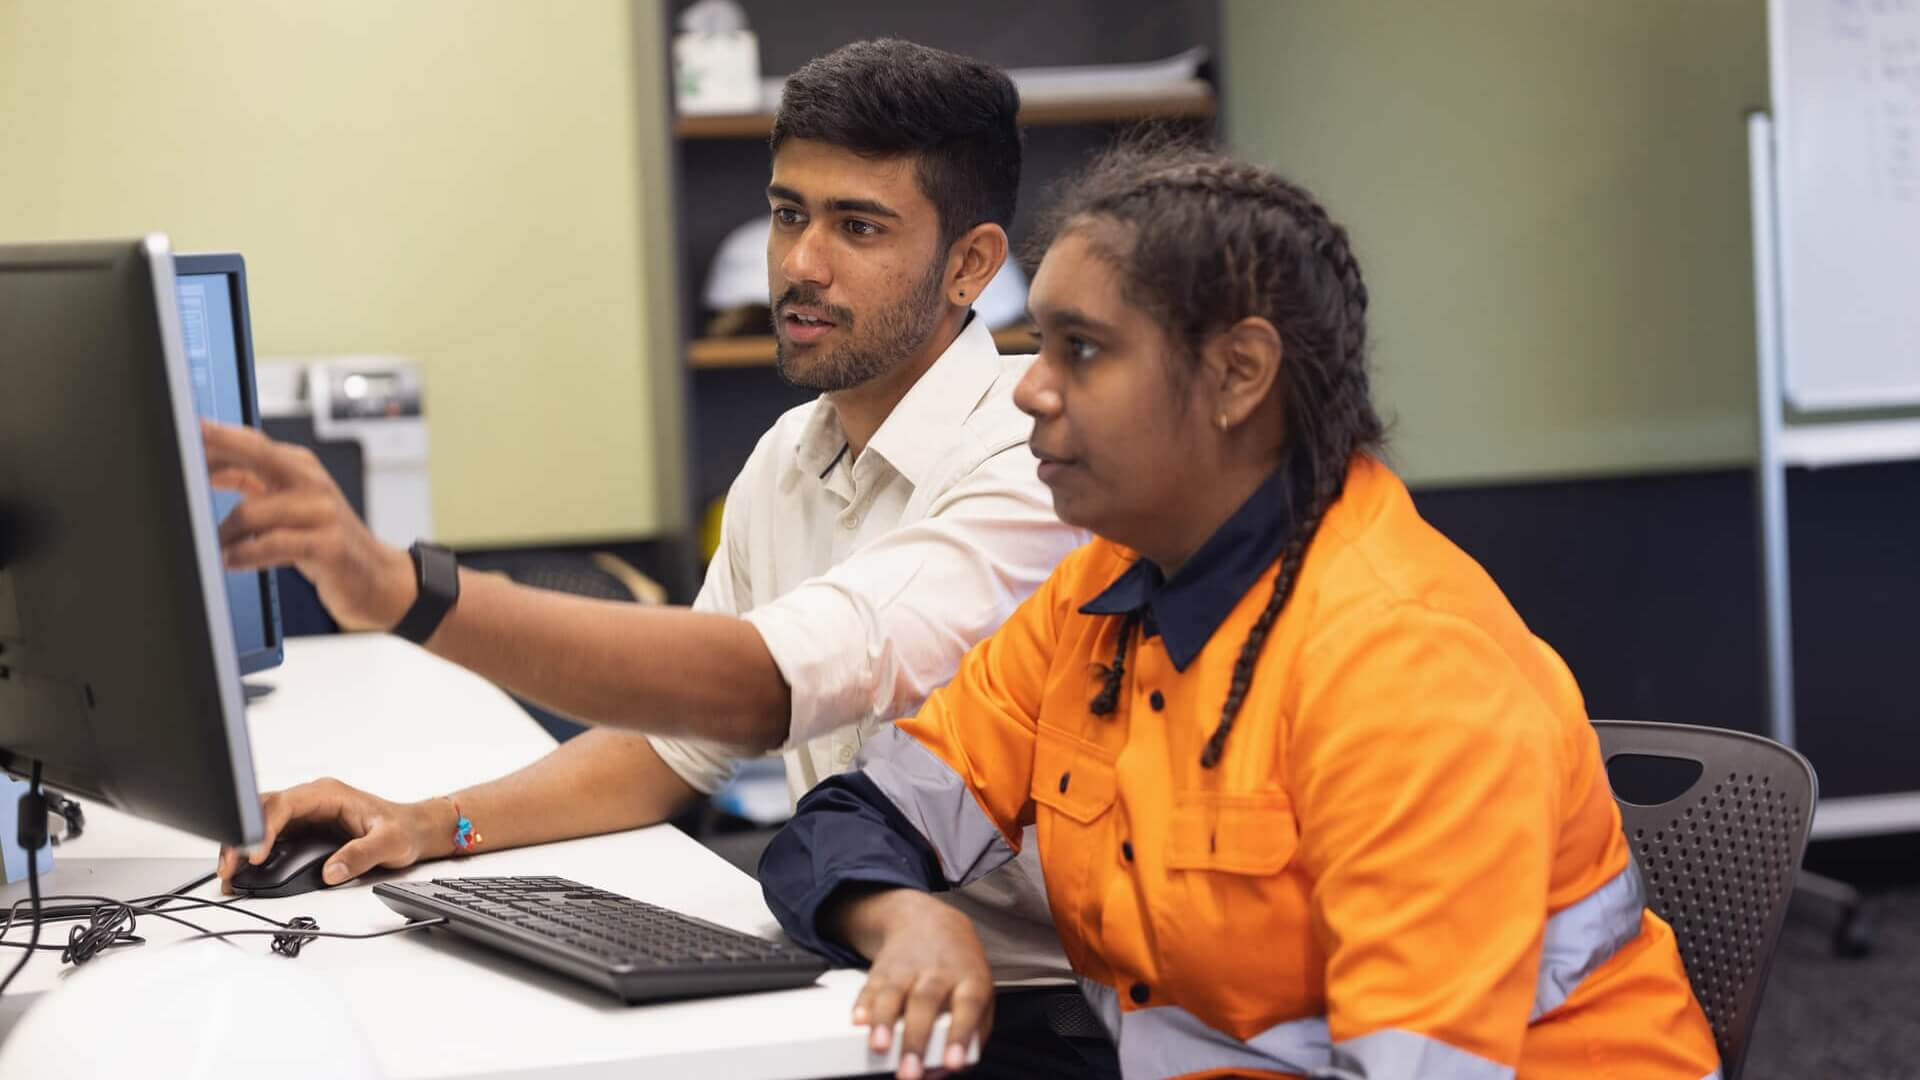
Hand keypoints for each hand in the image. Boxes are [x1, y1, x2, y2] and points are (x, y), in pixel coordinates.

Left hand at [200, 420, 415, 630]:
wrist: (376, 577)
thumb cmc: (325, 540)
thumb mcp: (290, 504)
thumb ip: (252, 483)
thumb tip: (205, 466)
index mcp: (300, 466)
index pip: (250, 442)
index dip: (212, 438)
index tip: (177, 432)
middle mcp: (312, 481)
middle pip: (255, 454)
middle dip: (214, 451)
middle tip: (180, 460)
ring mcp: (322, 512)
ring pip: (252, 512)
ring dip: (223, 535)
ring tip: (214, 550)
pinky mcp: (328, 545)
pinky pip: (271, 546)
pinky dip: (243, 556)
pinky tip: (232, 562)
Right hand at [217, 778, 451, 893]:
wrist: (412, 830)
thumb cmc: (402, 829)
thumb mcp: (390, 842)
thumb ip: (361, 855)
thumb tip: (331, 872)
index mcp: (328, 794)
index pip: (285, 804)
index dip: (265, 827)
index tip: (256, 854)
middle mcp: (311, 801)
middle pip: (262, 811)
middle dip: (241, 837)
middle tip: (230, 868)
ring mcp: (303, 816)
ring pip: (260, 824)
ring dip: (241, 847)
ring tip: (229, 875)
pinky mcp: (301, 832)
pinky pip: (269, 839)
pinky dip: (252, 855)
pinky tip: (242, 874)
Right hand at [835, 888, 992, 1079]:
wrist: (932, 921)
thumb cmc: (960, 973)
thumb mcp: (981, 998)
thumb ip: (970, 1039)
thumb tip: (938, 1074)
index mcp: (970, 980)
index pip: (968, 1007)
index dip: (961, 1035)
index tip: (954, 1063)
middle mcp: (939, 972)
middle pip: (926, 1004)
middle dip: (915, 1041)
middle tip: (909, 1074)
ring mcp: (908, 968)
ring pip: (894, 992)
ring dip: (884, 1021)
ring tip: (878, 1047)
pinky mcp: (883, 968)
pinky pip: (870, 986)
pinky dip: (862, 1005)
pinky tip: (858, 1021)